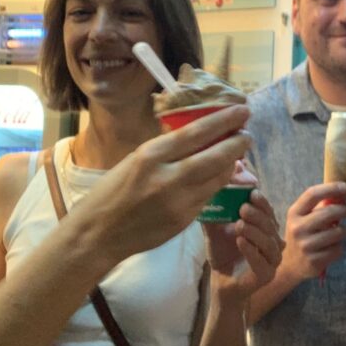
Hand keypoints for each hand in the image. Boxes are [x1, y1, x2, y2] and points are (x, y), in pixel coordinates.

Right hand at [70, 105, 250, 266]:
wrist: (97, 234)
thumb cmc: (111, 192)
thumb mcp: (134, 161)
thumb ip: (165, 150)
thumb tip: (196, 136)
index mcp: (150, 156)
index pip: (195, 133)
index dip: (223, 121)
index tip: (241, 111)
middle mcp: (166, 177)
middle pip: (214, 157)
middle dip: (237, 143)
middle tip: (247, 134)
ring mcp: (178, 202)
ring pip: (217, 179)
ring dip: (231, 164)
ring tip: (237, 153)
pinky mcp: (184, 221)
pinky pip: (208, 197)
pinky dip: (216, 183)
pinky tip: (220, 175)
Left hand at [205, 189, 282, 304]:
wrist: (221, 280)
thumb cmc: (223, 252)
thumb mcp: (216, 228)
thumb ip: (216, 210)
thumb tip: (214, 191)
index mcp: (265, 227)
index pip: (268, 211)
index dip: (262, 202)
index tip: (251, 193)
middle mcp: (273, 241)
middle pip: (270, 225)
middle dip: (257, 215)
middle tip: (242, 209)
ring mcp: (272, 259)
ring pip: (269, 243)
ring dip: (254, 232)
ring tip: (238, 225)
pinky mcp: (266, 275)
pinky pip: (262, 262)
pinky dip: (251, 251)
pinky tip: (240, 242)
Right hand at [281, 182, 345, 279]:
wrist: (290, 265)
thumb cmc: (303, 234)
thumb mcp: (304, 218)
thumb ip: (322, 205)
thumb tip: (345, 190)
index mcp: (294, 213)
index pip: (312, 194)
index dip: (331, 188)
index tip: (345, 186)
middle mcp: (298, 228)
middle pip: (329, 213)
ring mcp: (305, 246)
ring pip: (338, 232)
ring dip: (342, 231)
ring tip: (336, 234)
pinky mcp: (314, 261)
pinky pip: (338, 249)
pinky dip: (339, 247)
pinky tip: (331, 248)